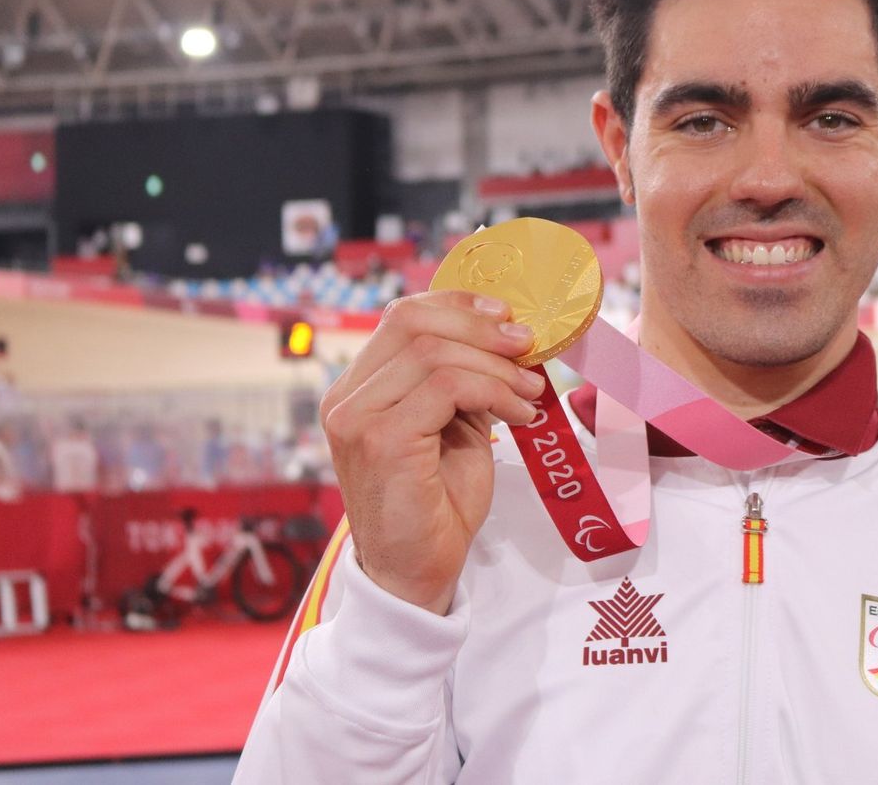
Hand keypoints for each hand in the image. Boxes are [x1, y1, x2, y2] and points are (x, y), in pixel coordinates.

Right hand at [320, 291, 544, 614]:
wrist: (420, 571)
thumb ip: (463, 380)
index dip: (459, 305)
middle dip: (482, 328)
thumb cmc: (438, 501)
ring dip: (497, 367)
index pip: (402, 316)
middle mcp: (347, 398)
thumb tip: (508, 333)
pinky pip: (447, 387)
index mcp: (358, 388)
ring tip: (530, 392)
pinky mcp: (381, 441)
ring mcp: (357, 419)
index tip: (508, 315)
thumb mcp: (454, 424)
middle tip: (528, 347)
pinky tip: (519, 415)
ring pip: (435, 354)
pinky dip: (495, 392)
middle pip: (414, 322)